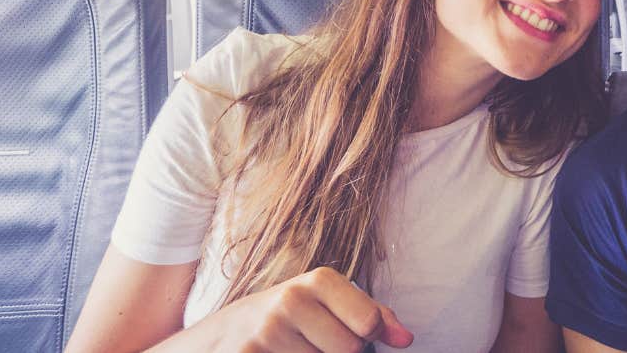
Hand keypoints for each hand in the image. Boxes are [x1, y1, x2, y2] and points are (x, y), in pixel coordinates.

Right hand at [211, 267, 412, 352]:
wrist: (220, 336)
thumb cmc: (288, 319)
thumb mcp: (329, 305)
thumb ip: (372, 316)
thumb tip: (406, 339)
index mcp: (318, 281)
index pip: (368, 321)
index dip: (367, 335)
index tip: (353, 332)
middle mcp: (290, 300)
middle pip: (349, 351)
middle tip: (313, 342)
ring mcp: (266, 332)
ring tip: (293, 350)